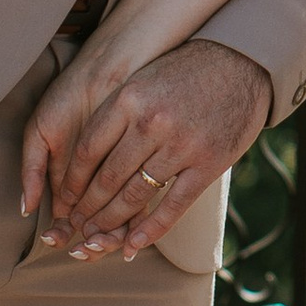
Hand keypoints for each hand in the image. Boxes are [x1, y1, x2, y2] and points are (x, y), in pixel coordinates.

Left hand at [26, 37, 271, 259]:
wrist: (241, 59)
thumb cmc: (186, 69)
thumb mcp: (143, 79)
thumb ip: (117, 113)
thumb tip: (84, 157)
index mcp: (129, 98)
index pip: (87, 151)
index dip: (72, 181)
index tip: (63, 199)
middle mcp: (151, 123)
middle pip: (107, 178)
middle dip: (86, 208)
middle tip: (74, 226)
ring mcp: (182, 145)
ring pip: (135, 196)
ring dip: (111, 222)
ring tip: (96, 238)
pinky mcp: (209, 163)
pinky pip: (173, 205)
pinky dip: (151, 230)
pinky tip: (133, 246)